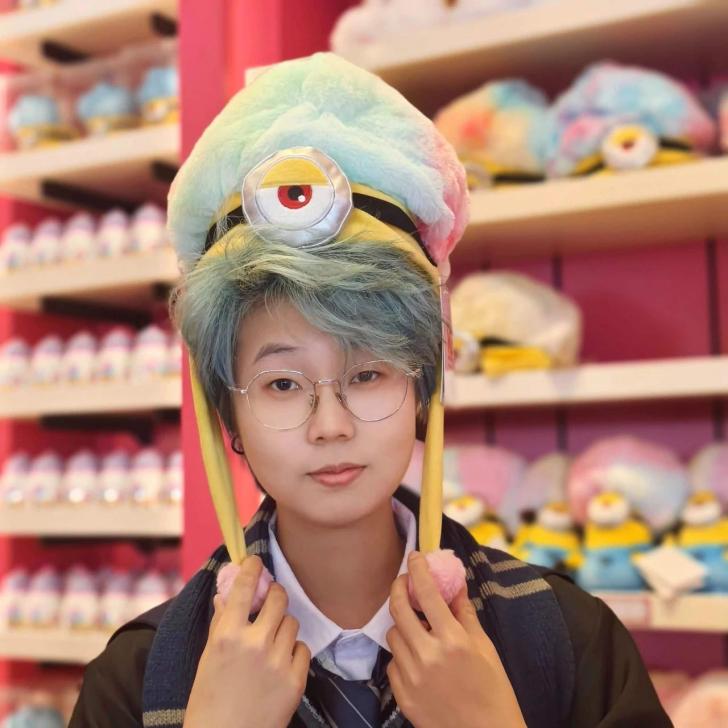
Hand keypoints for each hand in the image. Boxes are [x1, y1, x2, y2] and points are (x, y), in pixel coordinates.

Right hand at [183, 556, 310, 727]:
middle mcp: (255, 643)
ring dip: (283, 626)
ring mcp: (278, 661)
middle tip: (271, 599)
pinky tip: (281, 662)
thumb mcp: (208, 659)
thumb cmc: (209, 701)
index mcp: (227, 635)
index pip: (244, 588)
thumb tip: (227, 596)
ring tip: (271, 642)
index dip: (252, 569)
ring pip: (292, 623)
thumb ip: (220, 624)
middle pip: (278, 599)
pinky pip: (302, 648)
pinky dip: (293, 651)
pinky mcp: (296, 679)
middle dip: (275, 595)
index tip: (256, 560)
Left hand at [386, 551, 525, 727]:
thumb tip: (454, 583)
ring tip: (419, 627)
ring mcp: (412, 677)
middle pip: (398, 609)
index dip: (418, 570)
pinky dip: (403, 654)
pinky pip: (393, 662)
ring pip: (393, 635)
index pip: (426, 593)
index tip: (415, 556)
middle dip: (398, 588)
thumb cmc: (494, 692)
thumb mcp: (485, 647)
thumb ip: (464, 613)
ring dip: (403, 624)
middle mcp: (427, 656)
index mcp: (452, 641)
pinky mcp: (403, 696)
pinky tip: (418, 656)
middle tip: (404, 581)